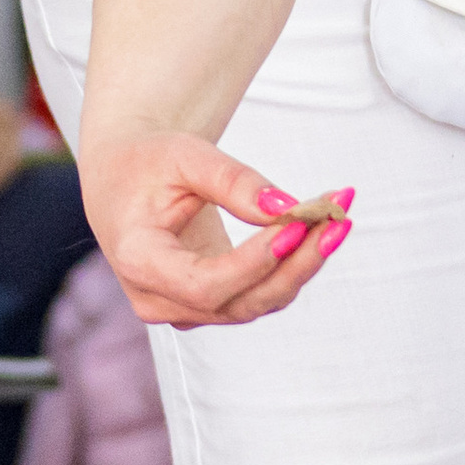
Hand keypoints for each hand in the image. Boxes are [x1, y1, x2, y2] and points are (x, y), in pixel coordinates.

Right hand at [80, 127, 353, 331]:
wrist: (125, 179)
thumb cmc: (148, 162)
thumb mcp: (185, 156)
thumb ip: (233, 182)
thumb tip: (289, 209)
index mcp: (138, 261)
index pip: (204, 283)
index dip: (256, 263)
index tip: (298, 226)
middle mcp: (158, 299)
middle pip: (241, 301)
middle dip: (297, 264)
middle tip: (338, 220)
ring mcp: (185, 309)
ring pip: (259, 302)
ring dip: (304, 263)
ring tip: (338, 216)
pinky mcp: (211, 304)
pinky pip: (262, 293)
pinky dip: (295, 264)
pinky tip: (322, 228)